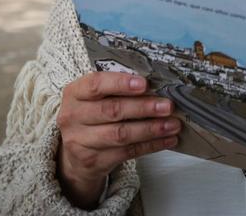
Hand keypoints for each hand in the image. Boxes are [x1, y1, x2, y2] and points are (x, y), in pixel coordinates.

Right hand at [56, 72, 181, 207]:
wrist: (75, 154)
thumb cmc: (93, 116)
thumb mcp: (97, 98)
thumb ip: (118, 89)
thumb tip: (157, 84)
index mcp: (74, 93)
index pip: (95, 84)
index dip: (121, 83)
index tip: (144, 84)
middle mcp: (73, 117)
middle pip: (111, 111)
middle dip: (143, 108)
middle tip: (168, 106)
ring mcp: (80, 142)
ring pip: (120, 134)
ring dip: (151, 129)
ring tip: (173, 124)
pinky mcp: (93, 161)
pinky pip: (127, 152)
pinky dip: (151, 145)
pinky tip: (168, 139)